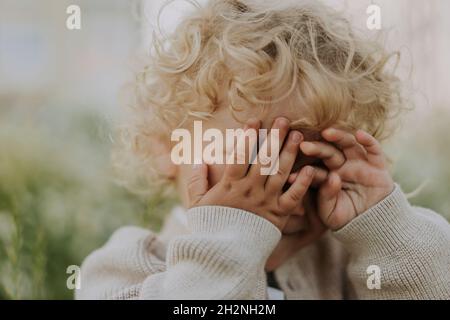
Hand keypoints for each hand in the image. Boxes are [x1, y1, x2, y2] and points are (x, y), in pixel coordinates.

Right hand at [186, 117, 315, 229]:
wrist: (225, 256)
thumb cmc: (211, 228)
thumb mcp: (196, 204)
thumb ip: (196, 180)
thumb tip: (198, 159)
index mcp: (230, 185)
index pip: (239, 155)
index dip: (247, 137)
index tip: (254, 121)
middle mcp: (250, 190)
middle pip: (264, 159)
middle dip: (274, 138)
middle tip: (284, 120)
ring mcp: (266, 202)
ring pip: (280, 172)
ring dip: (290, 153)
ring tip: (298, 135)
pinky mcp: (279, 215)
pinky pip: (293, 198)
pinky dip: (302, 184)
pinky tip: (311, 169)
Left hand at [297, 128, 393, 229]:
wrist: (373, 223)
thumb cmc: (347, 218)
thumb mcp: (332, 212)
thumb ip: (327, 197)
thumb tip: (332, 177)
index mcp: (327, 177)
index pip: (314, 171)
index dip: (303, 173)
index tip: (291, 176)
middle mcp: (341, 166)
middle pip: (328, 153)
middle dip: (316, 149)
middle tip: (303, 146)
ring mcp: (359, 163)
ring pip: (348, 145)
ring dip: (338, 137)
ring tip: (327, 133)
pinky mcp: (377, 164)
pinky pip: (374, 149)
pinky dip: (369, 141)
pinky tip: (360, 134)